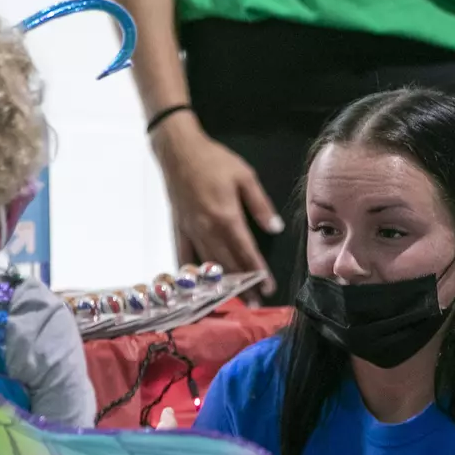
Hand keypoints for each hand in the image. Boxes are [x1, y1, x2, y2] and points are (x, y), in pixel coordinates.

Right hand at [151, 116, 283, 297]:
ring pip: (209, 265)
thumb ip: (260, 205)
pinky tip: (197, 287)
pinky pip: (184, 256)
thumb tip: (276, 228)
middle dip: (244, 285)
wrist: (178, 151)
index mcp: (227, 217)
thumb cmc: (214, 160)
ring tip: (234, 300)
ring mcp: (191, 231)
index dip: (258, 273)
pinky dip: (192, 273)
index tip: (268, 287)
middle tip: (256, 303)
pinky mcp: (179, 229)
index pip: (246, 252)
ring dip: (222, 285)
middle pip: (229, 264)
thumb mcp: (245, 177)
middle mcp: (208, 229)